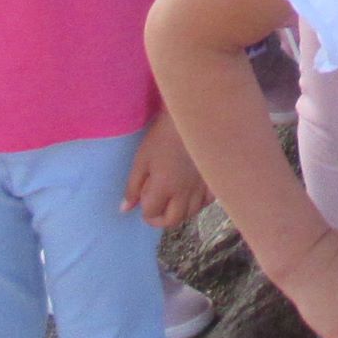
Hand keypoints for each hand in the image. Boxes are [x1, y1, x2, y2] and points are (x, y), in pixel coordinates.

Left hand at [124, 115, 210, 230]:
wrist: (191, 118)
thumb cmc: (163, 136)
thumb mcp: (142, 159)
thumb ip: (133, 186)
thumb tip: (125, 209)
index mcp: (163, 188)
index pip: (151, 212)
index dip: (144, 210)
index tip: (142, 199)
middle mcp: (183, 192)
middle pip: (173, 220)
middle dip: (160, 219)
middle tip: (156, 209)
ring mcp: (200, 187)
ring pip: (191, 213)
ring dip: (180, 213)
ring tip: (173, 202)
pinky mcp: (212, 179)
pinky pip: (208, 201)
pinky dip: (199, 203)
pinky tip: (193, 194)